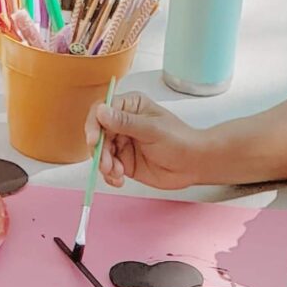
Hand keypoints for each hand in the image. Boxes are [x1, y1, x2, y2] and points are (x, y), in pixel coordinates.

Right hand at [85, 92, 206, 189]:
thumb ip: (125, 122)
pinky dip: (110, 175)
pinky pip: (108, 168)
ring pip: (101, 153)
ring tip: (117, 173)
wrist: (193, 165)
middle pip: (97, 134)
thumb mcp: (152, 129)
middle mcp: (123, 123)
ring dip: (104, 165)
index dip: (93, 125)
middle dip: (100, 151)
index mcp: (130, 107)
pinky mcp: (124, 161)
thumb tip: (101, 111)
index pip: (101, 110)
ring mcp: (122, 143)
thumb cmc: (180, 141)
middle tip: (107, 164)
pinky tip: (120, 180)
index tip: (95, 141)